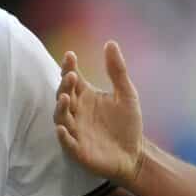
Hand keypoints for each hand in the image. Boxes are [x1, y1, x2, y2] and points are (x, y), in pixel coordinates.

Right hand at [54, 41, 143, 187]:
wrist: (135, 153)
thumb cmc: (127, 124)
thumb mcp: (126, 93)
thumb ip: (117, 70)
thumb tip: (110, 43)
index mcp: (85, 96)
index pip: (72, 78)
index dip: (68, 67)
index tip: (70, 55)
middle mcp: (76, 111)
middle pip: (64, 95)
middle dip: (65, 85)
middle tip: (71, 75)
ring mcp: (75, 130)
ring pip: (61, 117)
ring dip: (60, 107)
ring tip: (65, 97)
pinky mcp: (78, 150)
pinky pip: (67, 142)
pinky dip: (63, 136)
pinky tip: (61, 129)